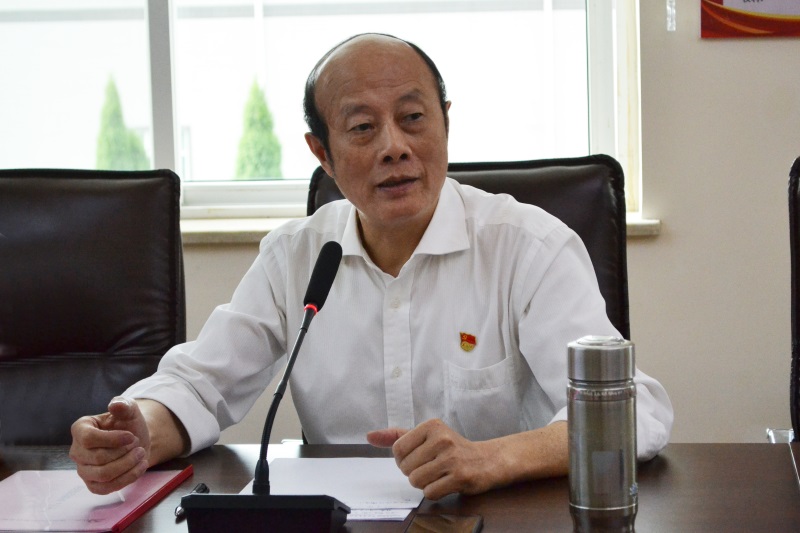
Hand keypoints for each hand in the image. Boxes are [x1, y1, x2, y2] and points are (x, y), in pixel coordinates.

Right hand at [69, 397, 150, 493]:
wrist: (136, 441)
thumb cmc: (128, 423)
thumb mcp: (129, 410)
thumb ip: (123, 405)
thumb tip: (116, 405)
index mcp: (80, 429)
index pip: (89, 439)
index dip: (113, 439)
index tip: (132, 436)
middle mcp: (77, 451)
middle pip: (98, 458)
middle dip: (124, 453)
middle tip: (138, 445)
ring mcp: (83, 470)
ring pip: (103, 475)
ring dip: (127, 466)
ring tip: (140, 455)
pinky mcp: (93, 485)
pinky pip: (107, 488)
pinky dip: (128, 478)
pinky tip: (140, 467)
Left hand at [367, 419, 497, 499]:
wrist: (487, 460)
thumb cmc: (452, 448)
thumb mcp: (426, 436)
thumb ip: (396, 436)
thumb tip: (369, 436)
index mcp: (431, 425)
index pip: (397, 449)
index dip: (403, 459)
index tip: (418, 457)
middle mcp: (442, 439)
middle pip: (405, 467)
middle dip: (414, 472)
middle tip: (431, 467)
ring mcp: (452, 458)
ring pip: (416, 480)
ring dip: (424, 483)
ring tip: (437, 475)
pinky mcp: (460, 477)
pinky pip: (430, 492)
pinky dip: (434, 492)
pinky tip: (445, 483)